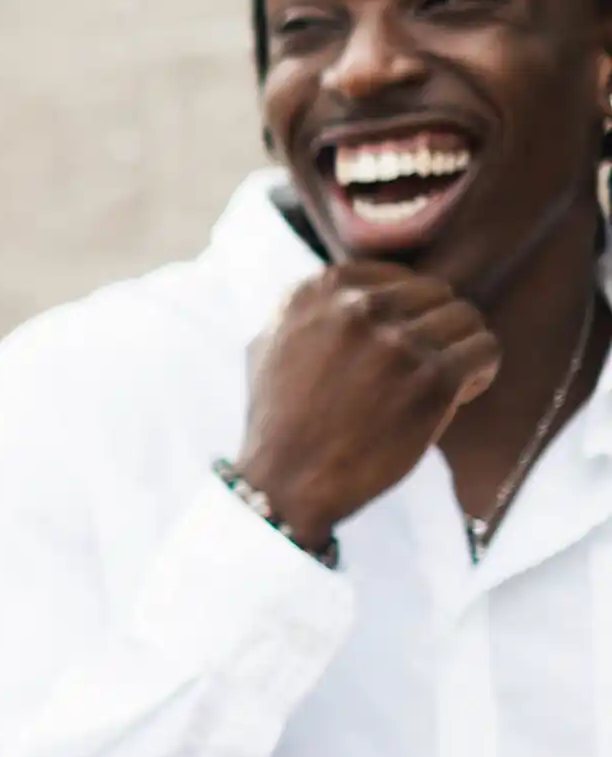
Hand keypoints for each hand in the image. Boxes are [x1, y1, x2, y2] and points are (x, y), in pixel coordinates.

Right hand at [237, 261, 500, 548]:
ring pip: (466, 318)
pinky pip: (485, 350)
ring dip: (460, 349)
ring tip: (441, 381)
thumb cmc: (278, 421)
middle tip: (421, 366)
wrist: (286, 482)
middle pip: (435, 293)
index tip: (396, 338)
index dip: (402, 308)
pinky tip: (456, 395)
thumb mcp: (269, 344)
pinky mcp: (432, 378)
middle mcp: (358, 307)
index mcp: (317, 292)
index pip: (393, 274)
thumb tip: (351, 292)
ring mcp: (397, 341)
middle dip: (433, 328)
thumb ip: (309, 311)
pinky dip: (479, 372)